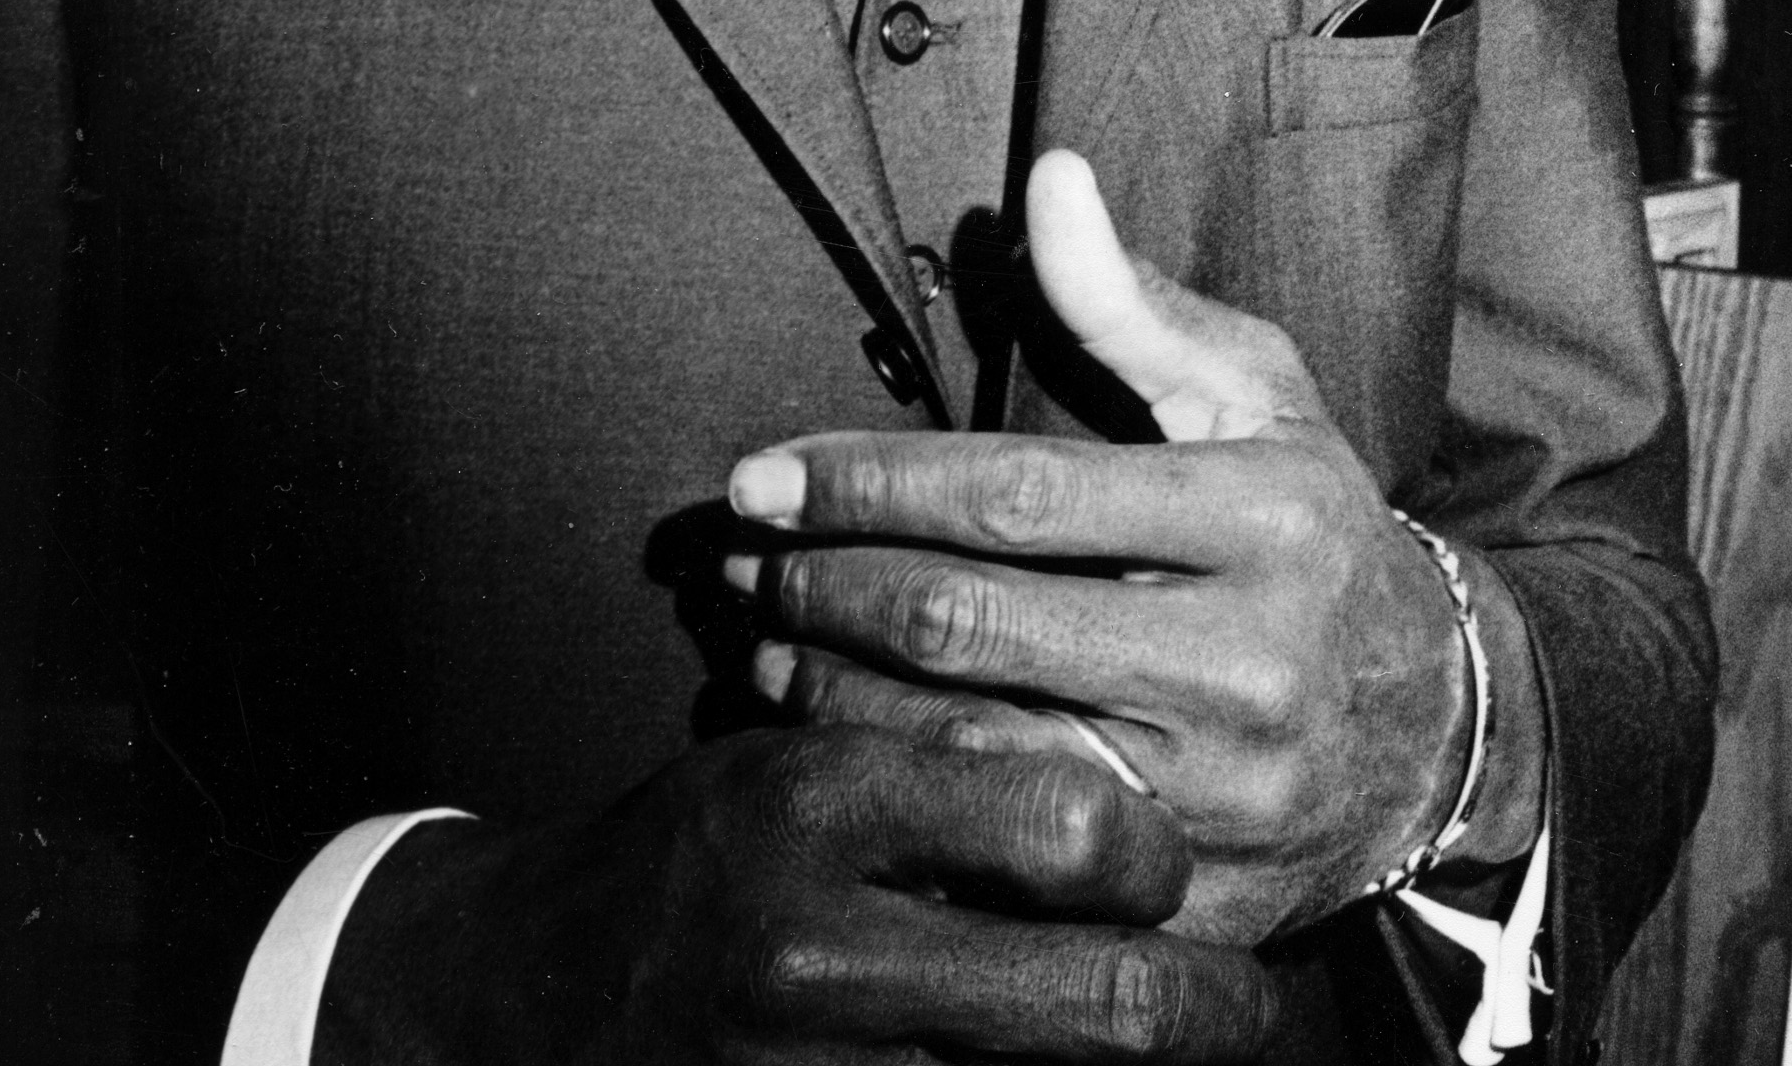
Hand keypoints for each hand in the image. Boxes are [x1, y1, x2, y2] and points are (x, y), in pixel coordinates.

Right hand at [319, 720, 1283, 1062]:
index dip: (1153, 849)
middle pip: (1105, 999)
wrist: (531, 999)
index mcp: (819, 803)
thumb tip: (1124, 766)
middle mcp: (820, 951)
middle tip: (1259, 1002)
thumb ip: (940, 754)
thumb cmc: (696, 854)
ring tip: (1211, 1046)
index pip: (1068, 819)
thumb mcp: (797, 754)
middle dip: (1215, 1009)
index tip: (1171, 857)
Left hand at [728, 154, 1532, 948]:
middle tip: (740, 566)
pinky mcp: (1194, 900)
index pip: (1016, 494)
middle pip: (971, 626)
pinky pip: (1008, 858)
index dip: (869, 483)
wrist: (1445, 729)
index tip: (762, 475)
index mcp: (1261, 518)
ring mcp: (1222, 796)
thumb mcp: (1255, 397)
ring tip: (760, 650)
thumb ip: (1133, 303)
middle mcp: (1246, 659)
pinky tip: (837, 755)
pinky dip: (904, 803)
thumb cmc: (1317, 530)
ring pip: (970, 750)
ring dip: (834, 699)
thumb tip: (1047, 178)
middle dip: (824, 590)